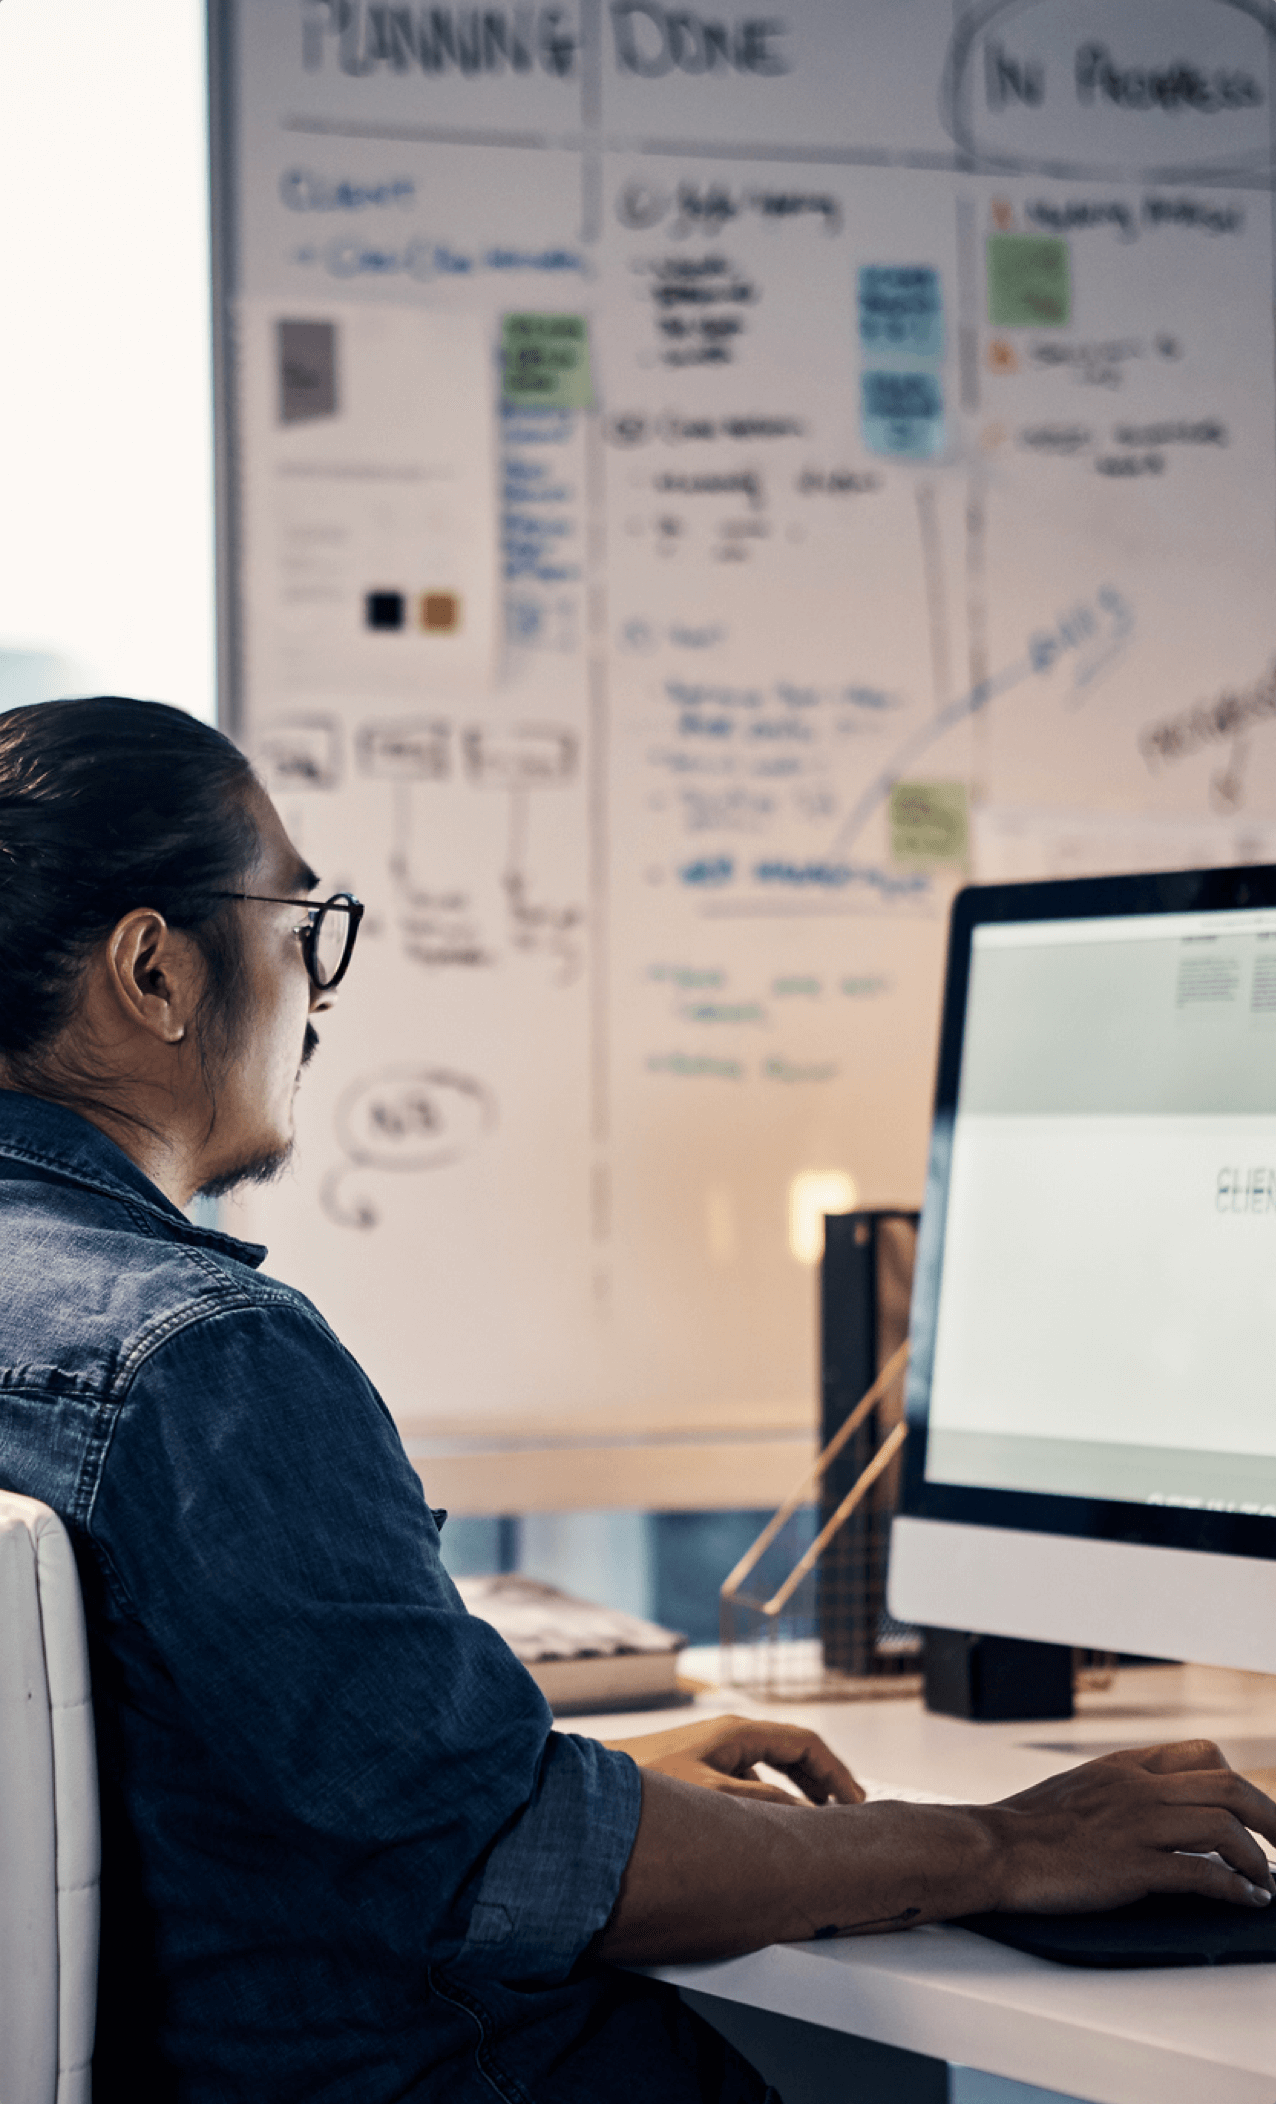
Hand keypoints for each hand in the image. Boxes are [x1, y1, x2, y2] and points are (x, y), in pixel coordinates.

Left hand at [603, 1712, 863, 1805]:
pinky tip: (762, 1826)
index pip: (805, 1744)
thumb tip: (806, 1815)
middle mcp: (724, 1737)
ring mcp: (707, 1752)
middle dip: (822, 1781)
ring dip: (796, 1790)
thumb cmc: (639, 1788)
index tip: (858, 1805)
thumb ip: (762, 1804)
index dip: (838, 1774)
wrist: (581, 1793)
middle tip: (846, 1814)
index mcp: (736, 1734)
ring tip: (814, 1822)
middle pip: (790, 1752)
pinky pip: (746, 1779)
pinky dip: (768, 1798)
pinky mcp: (691, 1771)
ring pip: (768, 1766)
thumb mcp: (711, 1797)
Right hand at [987, 1738, 1275, 1912]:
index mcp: (1124, 1766)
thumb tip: (1156, 1808)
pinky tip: (1247, 1901)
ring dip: (1257, 1858)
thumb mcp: (1079, 1788)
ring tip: (1267, 1882)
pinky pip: (1201, 1872)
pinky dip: (1235, 1888)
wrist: (991, 1848)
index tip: (1254, 1811)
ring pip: (1223, 1825)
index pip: (1201, 1754)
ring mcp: (1135, 1825)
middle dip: (1270, 1816)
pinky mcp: (1130, 1867)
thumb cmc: (1026, 1826)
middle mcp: (1136, 1787)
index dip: (1239, 1782)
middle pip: (1228, 1785)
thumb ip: (1119, 1789)